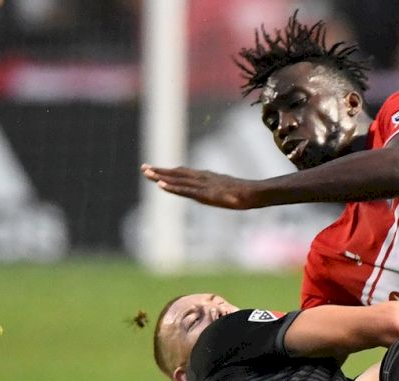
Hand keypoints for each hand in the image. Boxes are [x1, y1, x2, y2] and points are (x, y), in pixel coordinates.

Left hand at [141, 164, 257, 209]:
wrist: (254, 193)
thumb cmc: (246, 193)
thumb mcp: (230, 191)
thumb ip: (221, 190)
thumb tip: (221, 193)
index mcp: (207, 178)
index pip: (184, 173)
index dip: (169, 172)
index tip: (155, 169)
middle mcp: (202, 179)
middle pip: (177, 174)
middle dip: (160, 171)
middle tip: (143, 168)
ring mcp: (202, 186)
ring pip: (177, 180)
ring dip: (161, 177)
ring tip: (146, 173)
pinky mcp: (204, 194)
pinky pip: (184, 190)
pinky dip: (172, 187)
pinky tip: (160, 185)